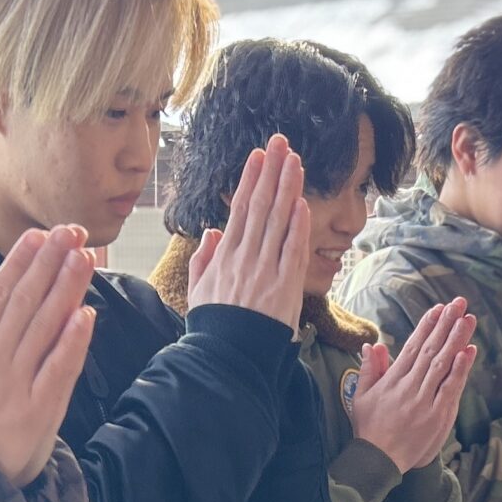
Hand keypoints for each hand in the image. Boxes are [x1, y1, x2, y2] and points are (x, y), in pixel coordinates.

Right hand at [0, 227, 96, 484]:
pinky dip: (73, 341)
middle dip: (51, 263)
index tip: (39, 236)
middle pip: (27, 302)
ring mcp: (18, 384)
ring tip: (85, 258)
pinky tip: (86, 314)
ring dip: (68, 289)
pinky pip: (60, 368)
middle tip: (73, 231)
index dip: (21, 262)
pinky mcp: (39, 410)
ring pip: (47, 327)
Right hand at [188, 135, 308, 330]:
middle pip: (261, 205)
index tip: (258, 156)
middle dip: (272, 171)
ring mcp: (266, 270)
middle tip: (281, 143)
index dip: (250, 179)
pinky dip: (298, 227)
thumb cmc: (214, 327)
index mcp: (224, 256)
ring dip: (288, 188)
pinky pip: (293, 251)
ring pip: (279, 221)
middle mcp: (245, 257)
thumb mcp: (199, 291)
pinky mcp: (285, 287)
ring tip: (296, 162)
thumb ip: (204, 259)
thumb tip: (212, 233)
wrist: (228, 358)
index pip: (240, 209)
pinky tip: (302, 204)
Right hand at [348, 300, 476, 472]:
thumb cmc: (369, 429)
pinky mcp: (436, 416)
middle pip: (430, 349)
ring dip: (456, 339)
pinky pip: (450, 388)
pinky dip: (459, 370)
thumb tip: (372, 345)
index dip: (427, 325)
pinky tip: (468, 351)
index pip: (412, 346)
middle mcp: (409, 386)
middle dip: (445, 324)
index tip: (438, 308)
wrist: (377, 460)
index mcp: (392, 380)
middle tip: (458, 303)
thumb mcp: (361, 397)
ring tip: (467, 319)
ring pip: (442, 364)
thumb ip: (369, 370)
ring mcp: (423, 401)